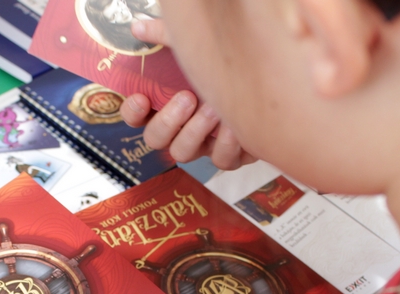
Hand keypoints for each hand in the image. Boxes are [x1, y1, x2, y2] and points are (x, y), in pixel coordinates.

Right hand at [121, 19, 256, 170]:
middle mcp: (178, 130)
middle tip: (188, 98)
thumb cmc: (223, 66)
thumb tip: (138, 26)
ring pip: (183, 152)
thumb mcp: (192, 48)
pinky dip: (227, 145)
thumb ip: (165, 36)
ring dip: (196, 131)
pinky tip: (235, 126)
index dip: (133, 113)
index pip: (135, 118)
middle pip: (155, 139)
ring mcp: (202, 145)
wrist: (266, 82)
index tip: (142, 98)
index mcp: (164, 107)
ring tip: (214, 108)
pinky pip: (220, 161)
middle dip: (169, 121)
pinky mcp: (228, 155)